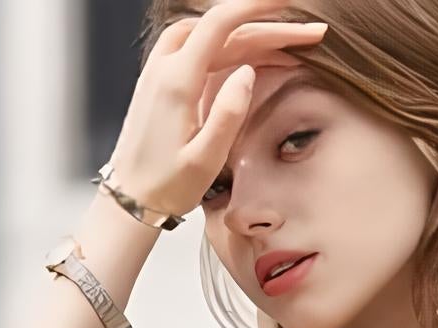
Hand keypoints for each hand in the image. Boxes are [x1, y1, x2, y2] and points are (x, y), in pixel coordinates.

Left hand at [104, 0, 328, 220]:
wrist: (129, 200)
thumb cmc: (167, 186)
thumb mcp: (205, 159)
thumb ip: (228, 113)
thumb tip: (248, 72)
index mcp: (178, 81)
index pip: (220, 23)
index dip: (256, 7)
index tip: (289, 3)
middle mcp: (165, 67)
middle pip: (221, 29)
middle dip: (267, 27)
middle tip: (308, 36)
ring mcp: (160, 71)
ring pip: (209, 36)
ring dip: (249, 35)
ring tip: (285, 48)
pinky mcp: (161, 82)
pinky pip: (197, 49)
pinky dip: (228, 47)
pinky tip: (250, 57)